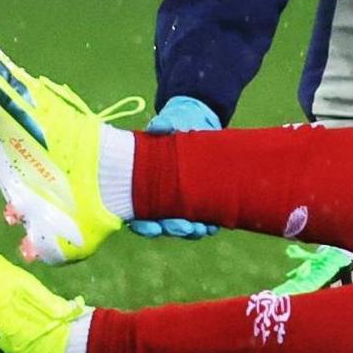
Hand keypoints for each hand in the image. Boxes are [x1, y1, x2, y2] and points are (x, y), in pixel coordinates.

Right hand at [128, 96, 219, 238]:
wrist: (198, 122)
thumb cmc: (176, 124)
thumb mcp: (170, 122)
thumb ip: (164, 124)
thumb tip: (158, 127)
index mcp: (144, 185)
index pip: (139, 213)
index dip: (143, 224)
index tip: (152, 227)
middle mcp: (160, 197)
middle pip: (161, 224)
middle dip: (172, 229)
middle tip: (185, 228)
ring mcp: (179, 200)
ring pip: (181, 225)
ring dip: (191, 231)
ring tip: (201, 230)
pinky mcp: (199, 199)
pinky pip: (201, 219)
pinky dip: (207, 225)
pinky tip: (214, 225)